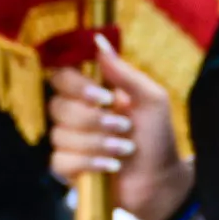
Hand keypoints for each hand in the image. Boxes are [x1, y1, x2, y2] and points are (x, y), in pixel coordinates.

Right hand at [48, 39, 192, 219]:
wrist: (161, 180)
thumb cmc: (158, 137)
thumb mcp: (151, 100)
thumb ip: (123, 72)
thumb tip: (98, 39)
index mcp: (92, 92)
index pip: (61, 76)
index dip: (75, 85)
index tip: (104, 96)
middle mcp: (76, 113)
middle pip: (57, 105)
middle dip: (92, 119)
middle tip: (123, 126)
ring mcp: (69, 141)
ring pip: (60, 134)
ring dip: (97, 143)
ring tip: (126, 149)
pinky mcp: (68, 168)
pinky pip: (60, 160)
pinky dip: (88, 163)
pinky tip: (111, 165)